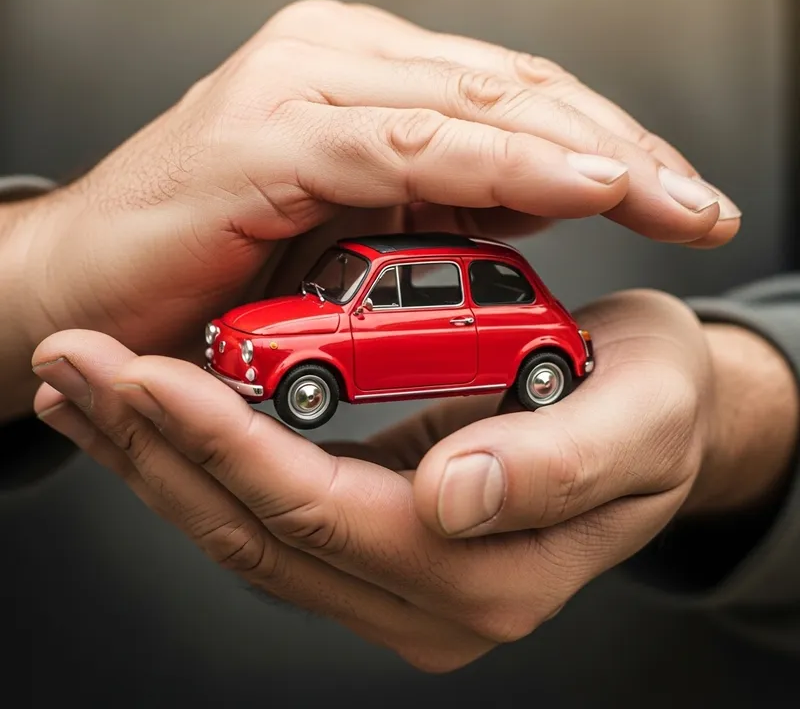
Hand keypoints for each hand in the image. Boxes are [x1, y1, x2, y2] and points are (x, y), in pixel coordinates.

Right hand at [4, 0, 737, 419]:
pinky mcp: (272, 135)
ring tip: (670, 199)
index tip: (681, 197)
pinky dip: (502, 165)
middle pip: (517, 92)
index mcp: (362, 74)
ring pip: (479, 109)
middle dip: (624, 148)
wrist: (87, 290)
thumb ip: (435, 196)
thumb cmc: (214, 265)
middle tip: (701, 204)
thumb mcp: (353, 225)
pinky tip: (582, 186)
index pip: (514, 97)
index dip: (609, 143)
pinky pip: (410, 146)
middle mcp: (339, 59)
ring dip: (587, 154)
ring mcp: (305, 86)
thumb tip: (533, 197)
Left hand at [32, 290, 795, 671]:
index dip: (227, 446)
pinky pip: (261, 509)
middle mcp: (426, 591)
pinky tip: (146, 413)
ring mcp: (394, 573)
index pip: (321, 514)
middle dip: (155, 447)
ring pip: (241, 527)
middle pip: (256, 531)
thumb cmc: (656, 399)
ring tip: (83, 386)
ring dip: (154, 455)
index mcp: (488, 567)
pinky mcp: (375, 535)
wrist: (658, 404)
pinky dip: (194, 457)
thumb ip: (560, 468)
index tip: (144, 374)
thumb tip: (458, 497)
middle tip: (77, 367)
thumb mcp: (641, 419)